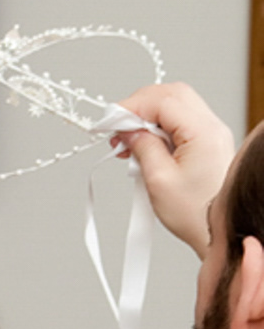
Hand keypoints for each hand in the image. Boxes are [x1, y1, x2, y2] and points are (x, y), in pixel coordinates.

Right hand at [115, 82, 235, 255]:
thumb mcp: (159, 181)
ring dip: (148, 117)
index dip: (131, 106)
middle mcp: (211, 126)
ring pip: (175, 106)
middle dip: (140, 107)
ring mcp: (211, 132)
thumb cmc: (195, 214)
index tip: (109, 120)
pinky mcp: (207, 142)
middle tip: (117, 128)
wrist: (218, 232)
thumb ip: (142, 148)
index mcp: (203, 132)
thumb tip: (128, 131)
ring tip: (128, 142)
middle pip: (171, 95)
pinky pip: (180, 122)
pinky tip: (144, 145)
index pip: (162, 101)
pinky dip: (159, 127)